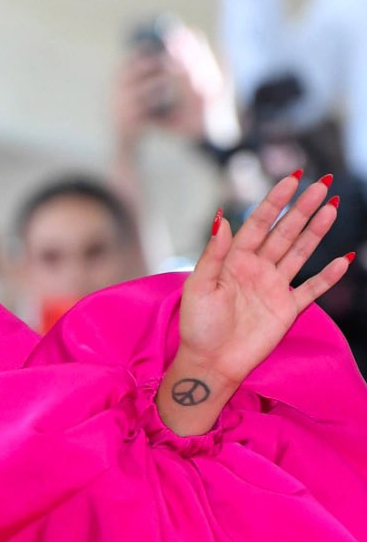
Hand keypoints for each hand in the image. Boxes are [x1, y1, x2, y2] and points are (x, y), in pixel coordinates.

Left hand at [158, 172, 351, 433]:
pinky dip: (328, 275)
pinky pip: (312, 288)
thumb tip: (222, 219)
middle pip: (284, 232)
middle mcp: (257, 268)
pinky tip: (344, 258)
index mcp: (234, 259)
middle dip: (302, 209)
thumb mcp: (199, 286)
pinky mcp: (287, 309)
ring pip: (300, 252)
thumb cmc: (198, 324)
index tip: (292, 179)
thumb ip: (214, 254)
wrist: (210, 362)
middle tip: (323, 184)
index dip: (275, 201)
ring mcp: (274, 287)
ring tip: (333, 208)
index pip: (258, 223)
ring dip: (316, 231)